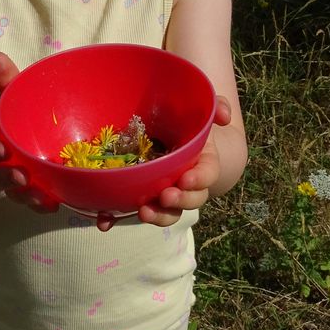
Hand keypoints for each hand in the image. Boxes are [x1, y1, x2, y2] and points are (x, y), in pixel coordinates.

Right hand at [0, 52, 58, 212]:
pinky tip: (57, 204)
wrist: (11, 144)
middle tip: (20, 177)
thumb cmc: (12, 117)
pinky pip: (37, 202)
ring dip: (27, 197)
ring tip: (40, 198)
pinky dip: (45, 205)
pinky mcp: (35, 191)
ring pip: (18, 194)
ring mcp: (17, 181)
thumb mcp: (8, 99)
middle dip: (7, 179)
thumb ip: (5, 80)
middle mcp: (1, 166)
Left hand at [96, 95, 232, 231]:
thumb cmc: (187, 124)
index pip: (208, 174)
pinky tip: (104, 222)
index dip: (199, 179)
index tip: (186, 179)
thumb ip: (215, 108)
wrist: (173, 136)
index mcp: (203, 163)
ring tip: (143, 212)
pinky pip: (132, 212)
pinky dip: (117, 219)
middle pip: (190, 200)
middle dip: (178, 201)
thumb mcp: (202, 112)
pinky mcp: (144, 198)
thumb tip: (225, 117)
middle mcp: (187, 184)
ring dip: (157, 216)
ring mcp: (166, 194)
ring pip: (167, 213)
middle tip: (165, 196)